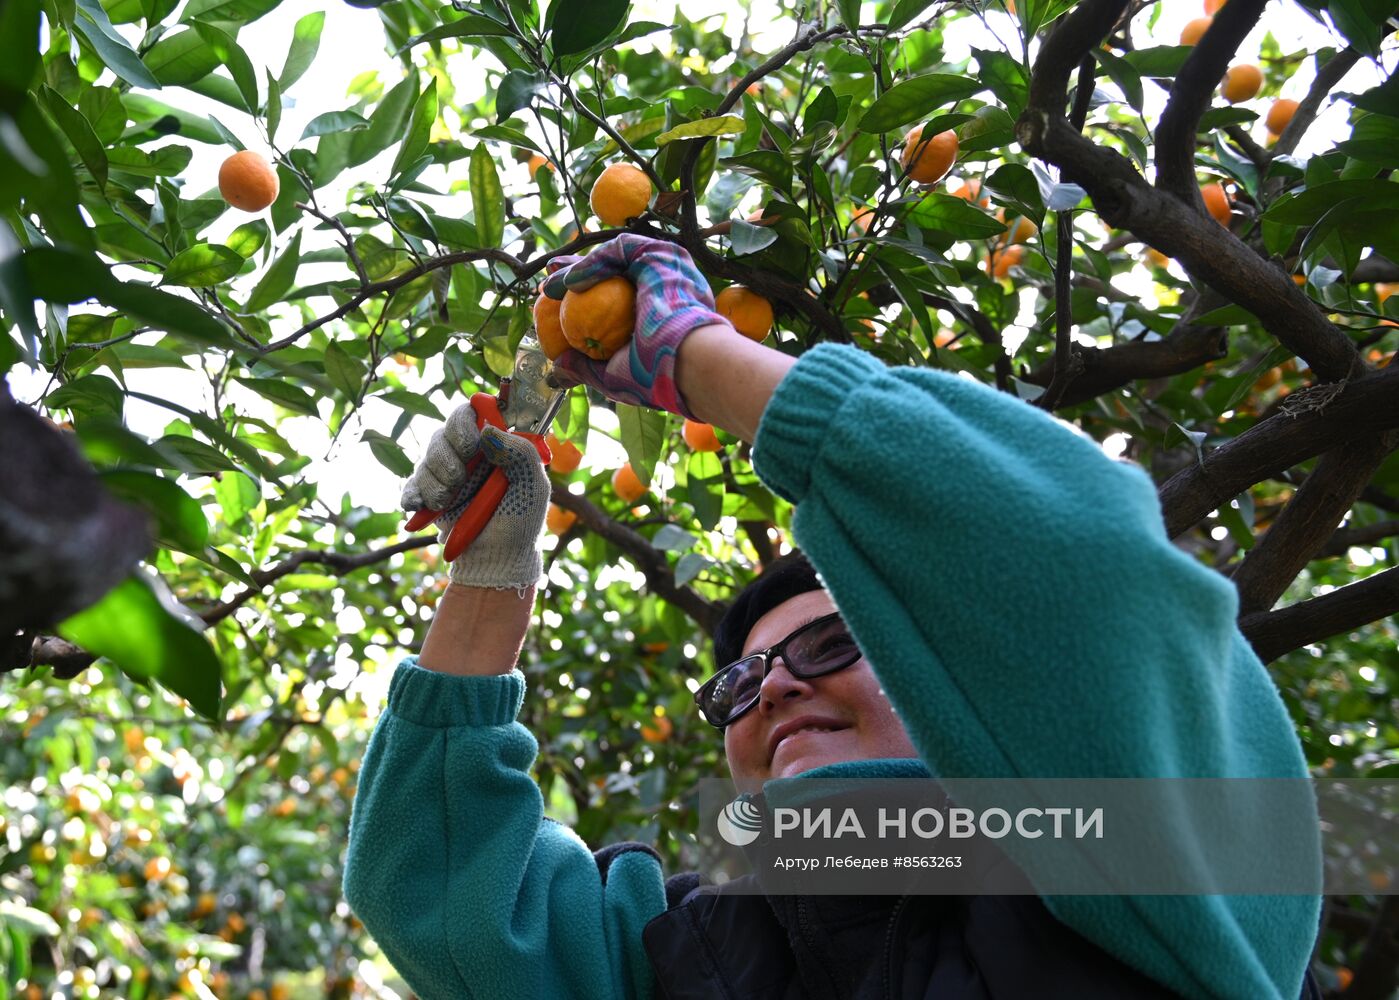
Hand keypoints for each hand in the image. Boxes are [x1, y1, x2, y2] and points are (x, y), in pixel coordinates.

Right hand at [400, 401, 548, 590]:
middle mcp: (468, 453)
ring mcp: (446, 472)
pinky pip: (411, 485)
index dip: (465, 421)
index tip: (473, 443)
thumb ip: (522, 453)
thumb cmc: (521, 518)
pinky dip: (414, 495)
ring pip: (426, 459)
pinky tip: (421, 507)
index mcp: (495, 443)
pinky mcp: (429, 494)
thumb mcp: (533, 486)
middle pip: (444, 432)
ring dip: (436, 480)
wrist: (498, 558)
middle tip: (461, 478)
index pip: (473, 411)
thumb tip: (490, 430)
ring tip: (449, 501)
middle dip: (448, 455)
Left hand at [542, 235, 729, 416]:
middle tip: (547, 285)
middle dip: (575, 274)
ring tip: (551, 286)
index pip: (616, 298)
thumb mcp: (612, 375)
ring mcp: (666, 268)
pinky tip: (570, 281)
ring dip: (578, 268)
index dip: (583, 298)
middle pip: (613, 273)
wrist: (688, 365)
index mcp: (660, 314)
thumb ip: (585, 368)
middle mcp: (665, 287)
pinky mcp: (661, 254)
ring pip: (615, 257)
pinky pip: (619, 250)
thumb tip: (558, 370)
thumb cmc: (654, 377)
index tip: (555, 303)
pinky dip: (592, 262)